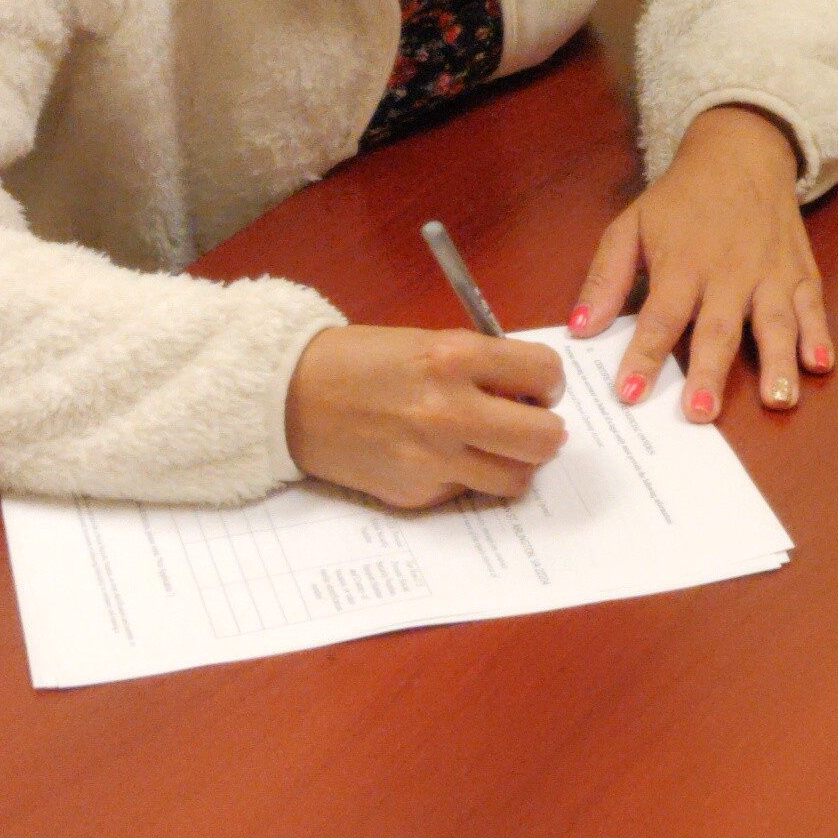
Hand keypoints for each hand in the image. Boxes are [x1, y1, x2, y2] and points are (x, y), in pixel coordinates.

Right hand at [284, 323, 566, 506]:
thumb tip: (532, 396)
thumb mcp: (428, 343)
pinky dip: (465, 476)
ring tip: (491, 446)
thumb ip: (483, 366)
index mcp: (453, 358)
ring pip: (516, 479)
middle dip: (546, 432)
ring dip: (514, 463)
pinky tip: (437, 456)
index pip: (544, 374)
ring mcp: (431, 460)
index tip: (538, 389)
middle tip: (528, 424)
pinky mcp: (415, 494)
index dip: (549, 383)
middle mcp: (448, 411)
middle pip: (545, 439)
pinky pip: (468, 492)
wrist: (288, 397)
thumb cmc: (362, 362)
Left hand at [571, 107, 828, 420]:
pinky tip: (820, 363)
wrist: (741, 154)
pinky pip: (814, 306)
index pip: (661, 316)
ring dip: (778, 363)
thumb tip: (579, 331)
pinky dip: (820, 334)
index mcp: (682, 263)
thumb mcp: (630, 226)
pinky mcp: (802, 272)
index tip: (630, 394)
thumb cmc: (680, 199)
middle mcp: (729, 272)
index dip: (644, 355)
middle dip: (710, 372)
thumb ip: (605, 279)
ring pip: (775, 322)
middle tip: (701, 412)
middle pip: (719, 328)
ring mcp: (770, 273)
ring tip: (778, 400)